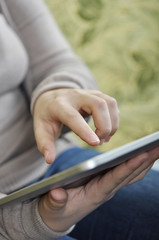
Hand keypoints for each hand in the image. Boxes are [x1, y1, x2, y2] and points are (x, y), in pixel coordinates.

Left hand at [33, 89, 119, 162]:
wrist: (52, 98)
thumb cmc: (47, 116)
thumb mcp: (41, 130)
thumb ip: (44, 145)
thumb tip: (50, 160)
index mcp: (58, 105)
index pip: (73, 116)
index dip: (85, 130)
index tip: (95, 143)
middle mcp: (75, 96)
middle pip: (98, 105)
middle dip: (105, 126)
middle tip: (98, 142)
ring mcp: (88, 93)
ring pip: (109, 103)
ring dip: (112, 123)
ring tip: (103, 138)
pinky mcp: (97, 95)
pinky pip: (112, 104)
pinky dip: (114, 119)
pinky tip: (106, 130)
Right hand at [38, 146, 158, 231]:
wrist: (60, 215)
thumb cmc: (57, 209)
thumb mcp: (53, 206)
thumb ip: (56, 200)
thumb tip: (57, 193)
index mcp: (95, 194)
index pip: (115, 179)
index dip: (128, 167)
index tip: (141, 154)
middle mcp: (107, 189)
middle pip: (131, 174)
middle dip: (145, 159)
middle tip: (158, 144)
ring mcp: (110, 185)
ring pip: (133, 173)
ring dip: (146, 160)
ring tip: (157, 146)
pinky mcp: (108, 181)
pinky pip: (128, 172)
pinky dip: (139, 163)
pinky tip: (145, 154)